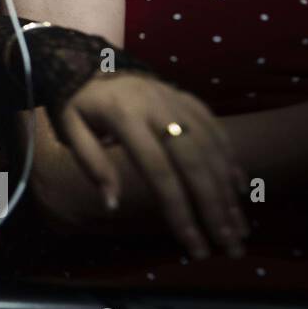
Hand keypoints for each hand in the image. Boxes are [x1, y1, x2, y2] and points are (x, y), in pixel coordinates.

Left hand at [50, 74, 248, 259]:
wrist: (89, 63)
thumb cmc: (78, 104)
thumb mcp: (70, 129)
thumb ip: (91, 163)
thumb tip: (112, 205)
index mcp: (126, 117)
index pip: (159, 171)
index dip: (178, 210)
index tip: (192, 244)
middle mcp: (159, 108)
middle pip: (195, 163)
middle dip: (214, 207)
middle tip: (228, 245)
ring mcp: (178, 101)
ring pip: (212, 149)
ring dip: (228, 191)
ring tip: (237, 228)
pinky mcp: (189, 99)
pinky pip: (217, 130)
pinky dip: (230, 160)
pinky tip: (237, 189)